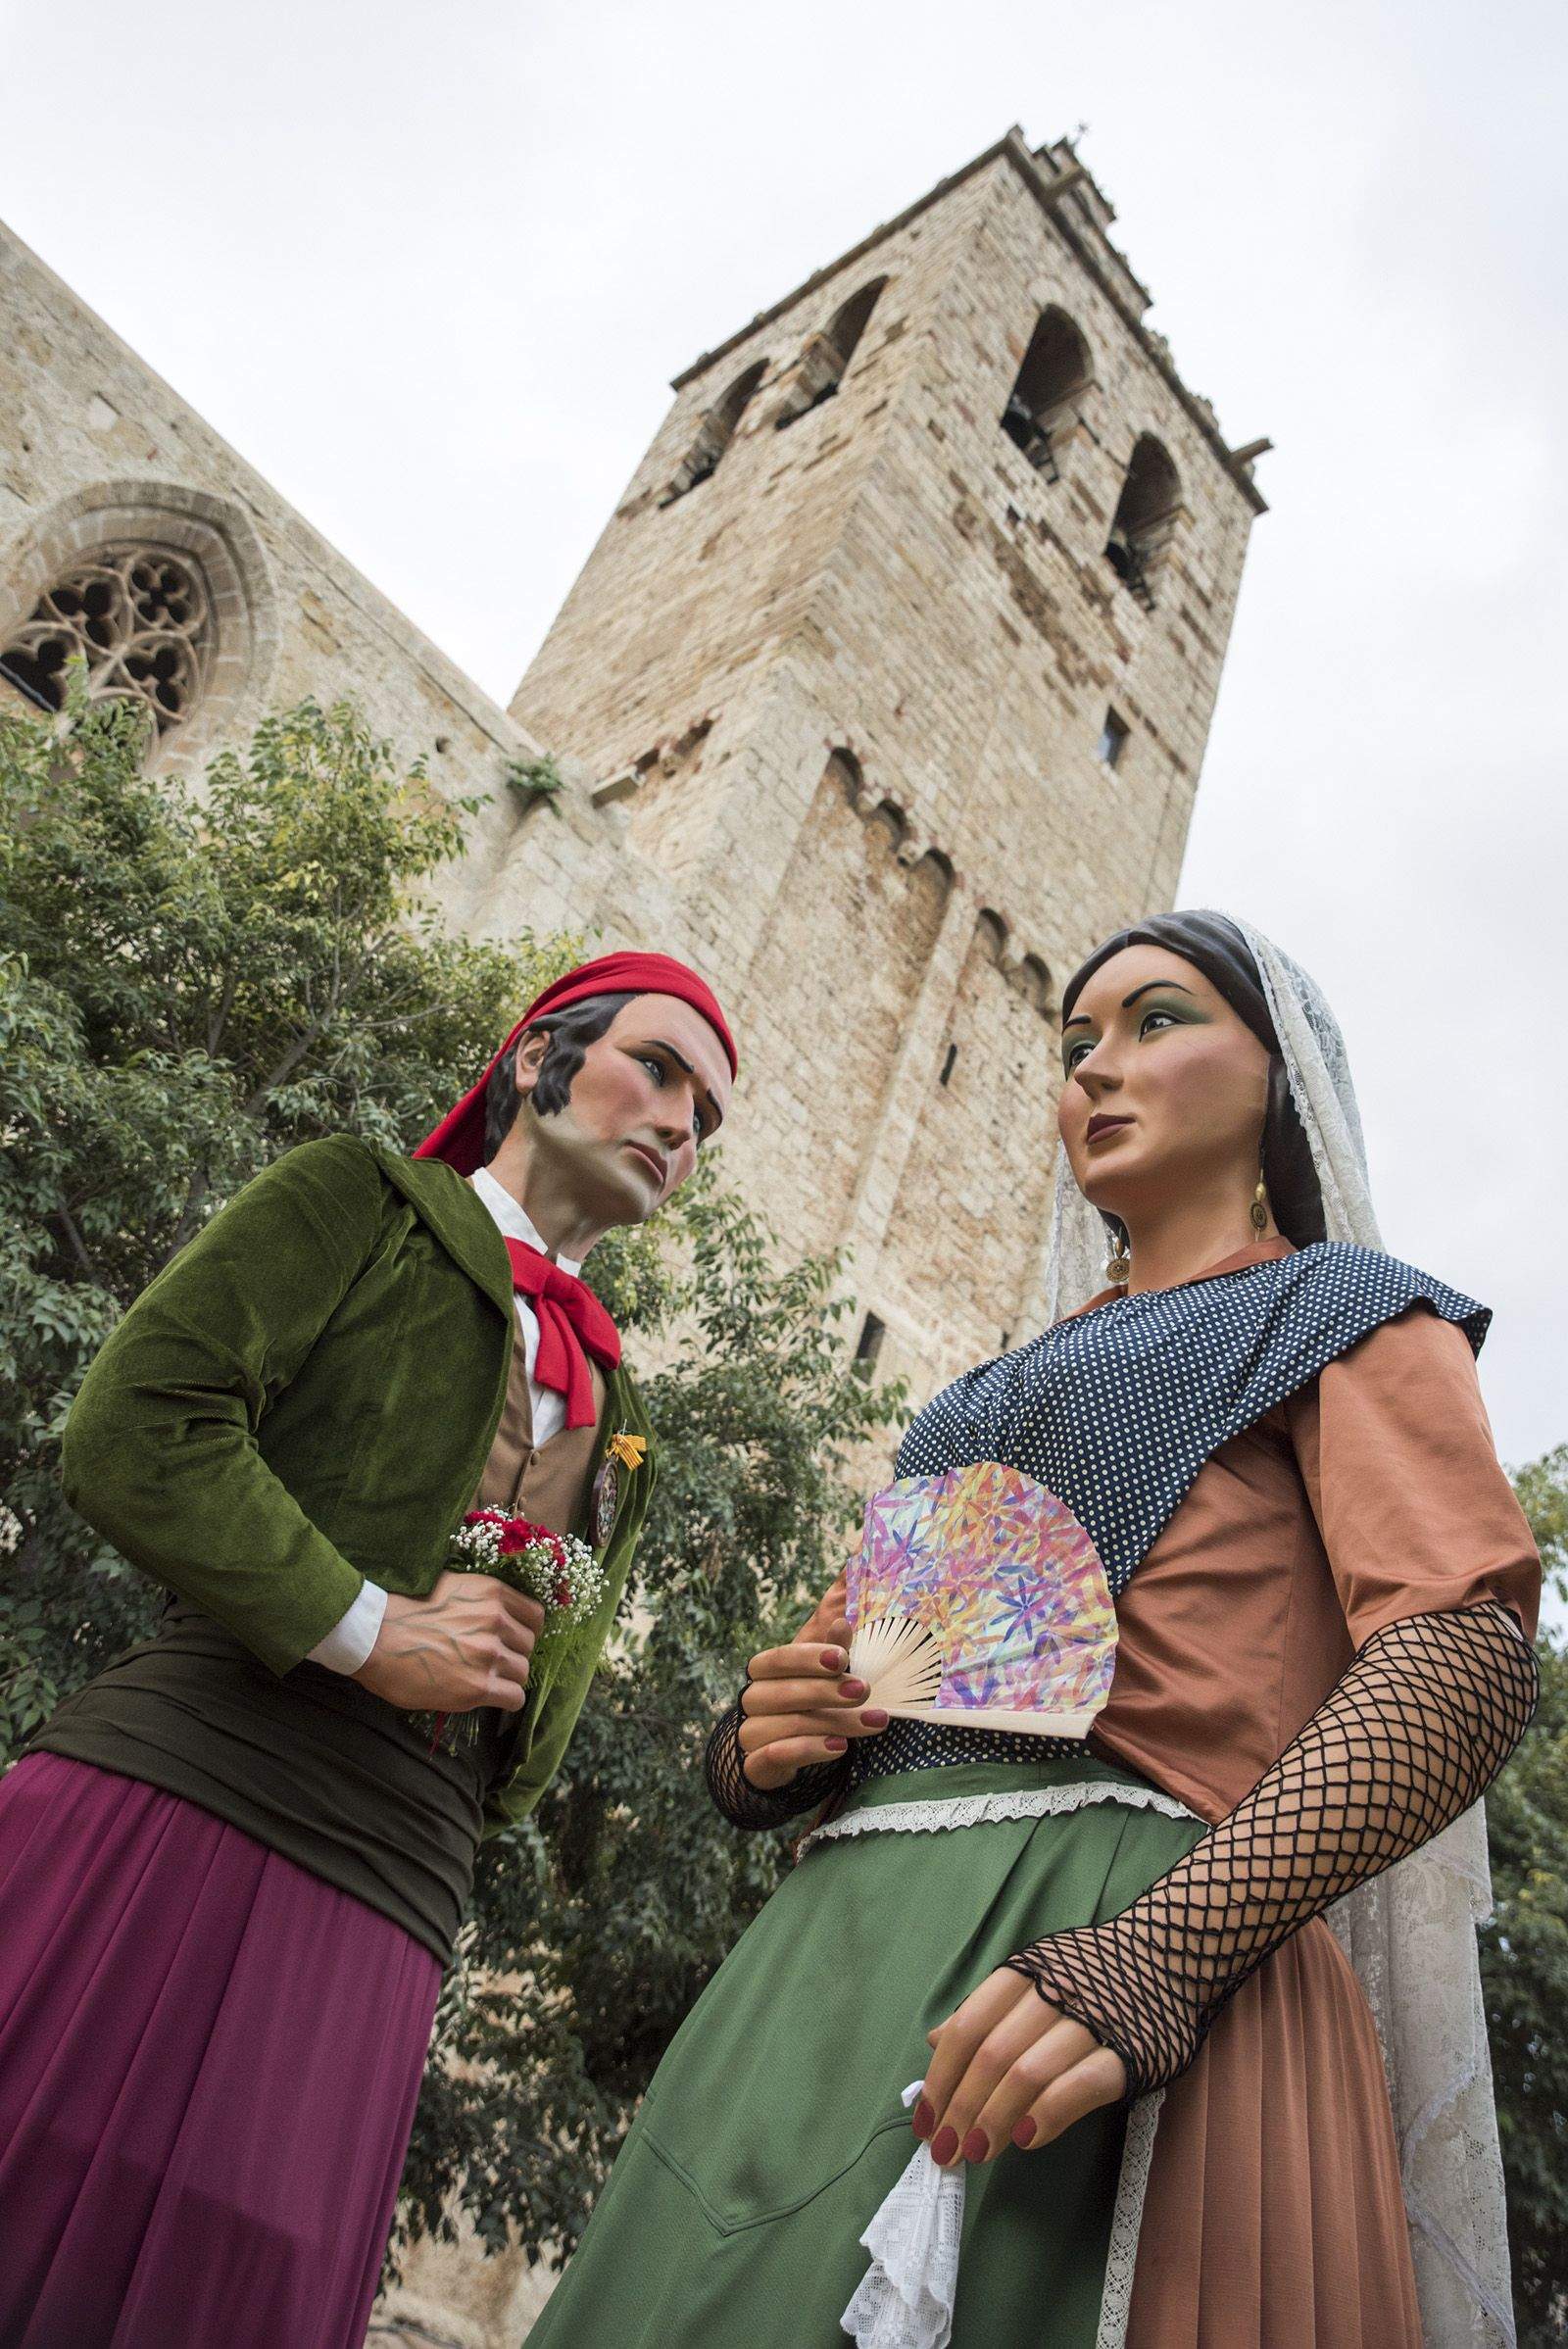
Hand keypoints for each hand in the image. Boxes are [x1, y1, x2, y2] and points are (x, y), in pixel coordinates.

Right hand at [352, 1571, 544, 1714]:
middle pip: (528, 1646)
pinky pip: (515, 1698)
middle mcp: (497, 1620)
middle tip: (490, 1662)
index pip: (535, 1615)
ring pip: (523, 1672)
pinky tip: (489, 1697)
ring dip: (507, 1678)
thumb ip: (480, 1602)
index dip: (524, 1630)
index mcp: (492, 1593)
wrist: (374, 1636)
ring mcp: (490, 1653)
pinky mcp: (479, 1685)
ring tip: (485, 1680)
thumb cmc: (403, 1611)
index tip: (512, 1639)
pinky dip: (506, 1700)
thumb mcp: (451, 1588)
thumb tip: (497, 1616)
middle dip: (513, 1654)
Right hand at [738, 1570, 889, 1789]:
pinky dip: (810, 1750)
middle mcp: (754, 1699)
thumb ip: (832, 1643)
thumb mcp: (822, 1672)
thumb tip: (847, 1602)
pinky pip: (778, 1756)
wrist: (776, 1755)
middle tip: (865, 1689)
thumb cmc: (806, 1704)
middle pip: (783, 1692)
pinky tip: (840, 1748)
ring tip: (875, 1722)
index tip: (843, 1656)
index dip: (808, 1656)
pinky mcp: (758, 1766)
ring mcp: (752, 1733)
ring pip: (788, 1725)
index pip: (778, 1658)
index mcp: (766, 1671)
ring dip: (835, 1722)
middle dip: (826, 1690)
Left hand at [911, 1964, 1126, 2166]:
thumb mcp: (1034, 1977)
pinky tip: (1026, 2139)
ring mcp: (1093, 2021)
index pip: (969, 2026)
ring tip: (976, 2151)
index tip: (926, 2118)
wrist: (1173, 1956)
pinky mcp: (1131, 2052)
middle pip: (992, 2055)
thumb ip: (986, 2010)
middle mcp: (1053, 1992)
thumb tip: (934, 2042)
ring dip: (995, 2118)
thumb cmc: (1092, 1974)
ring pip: (1029, 2072)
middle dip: (962, 2107)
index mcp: (1024, 1973)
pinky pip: (1081, 2086)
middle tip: (946, 2149)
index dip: (942, 2075)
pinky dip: (1048, 2114)